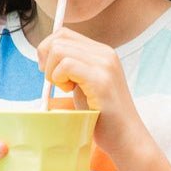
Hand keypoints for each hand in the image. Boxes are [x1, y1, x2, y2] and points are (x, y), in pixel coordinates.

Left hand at [37, 27, 141, 156]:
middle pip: (59, 39)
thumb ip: (72, 66)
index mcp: (102, 52)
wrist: (125, 137)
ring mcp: (105, 65)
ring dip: (53, 71)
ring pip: (59, 50)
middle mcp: (105, 53)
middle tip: (55, 82)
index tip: (50, 72)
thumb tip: (45, 54)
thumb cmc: (102, 115)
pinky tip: (69, 91)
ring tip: (65, 88)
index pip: (64, 34)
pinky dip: (59, 78)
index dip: (48, 50)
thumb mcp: (84, 83)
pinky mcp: (101, 80)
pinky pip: (67, 65)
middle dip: (47, 60)